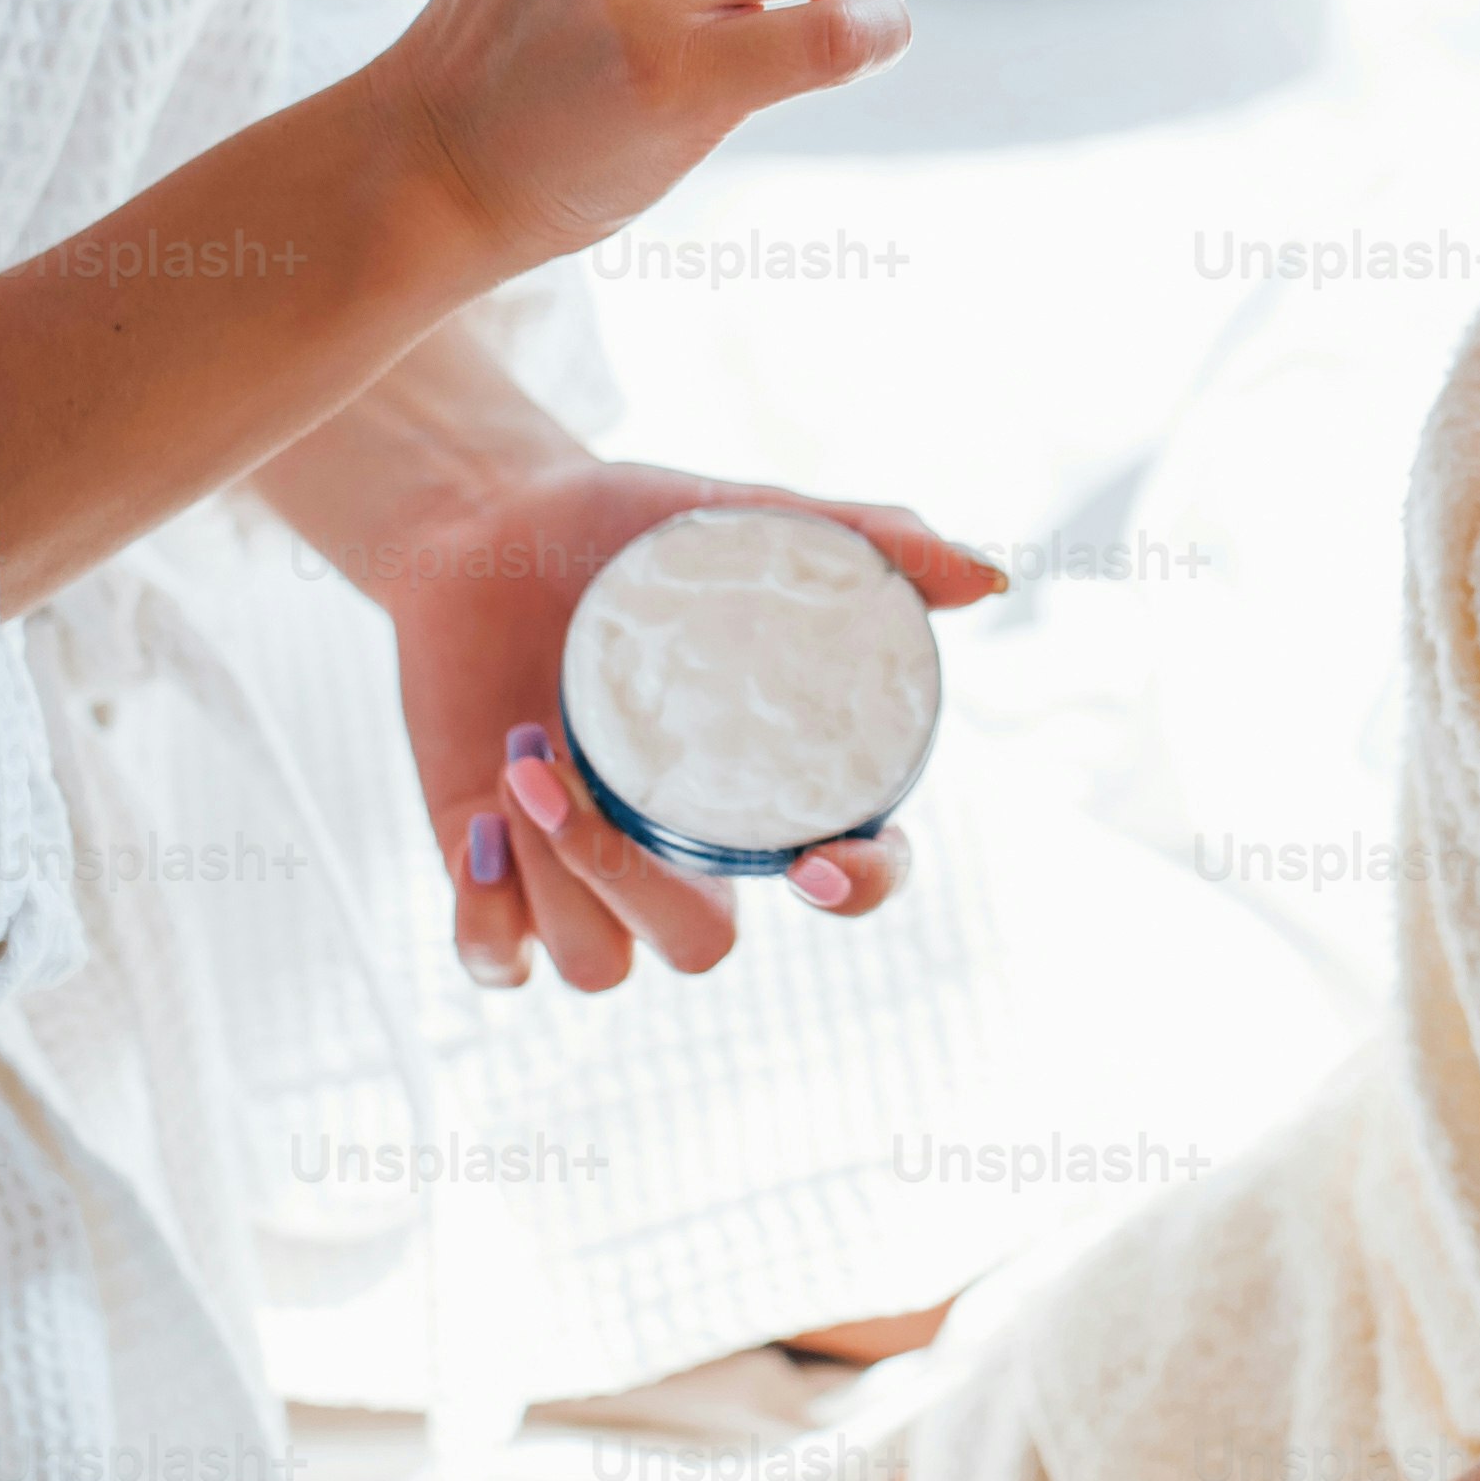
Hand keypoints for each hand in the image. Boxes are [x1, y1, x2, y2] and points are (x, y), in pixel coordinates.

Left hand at [366, 454, 998, 990]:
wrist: (485, 522)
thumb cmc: (624, 529)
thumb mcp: (743, 515)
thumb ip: (866, 536)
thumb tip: (994, 577)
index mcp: (767, 786)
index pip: (854, 878)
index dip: (859, 892)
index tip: (817, 863)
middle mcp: (687, 846)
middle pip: (703, 946)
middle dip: (636, 883)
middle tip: (571, 765)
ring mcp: (592, 871)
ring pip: (600, 965)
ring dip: (554, 873)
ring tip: (521, 759)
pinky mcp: (500, 877)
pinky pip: (503, 963)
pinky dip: (489, 912)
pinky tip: (486, 819)